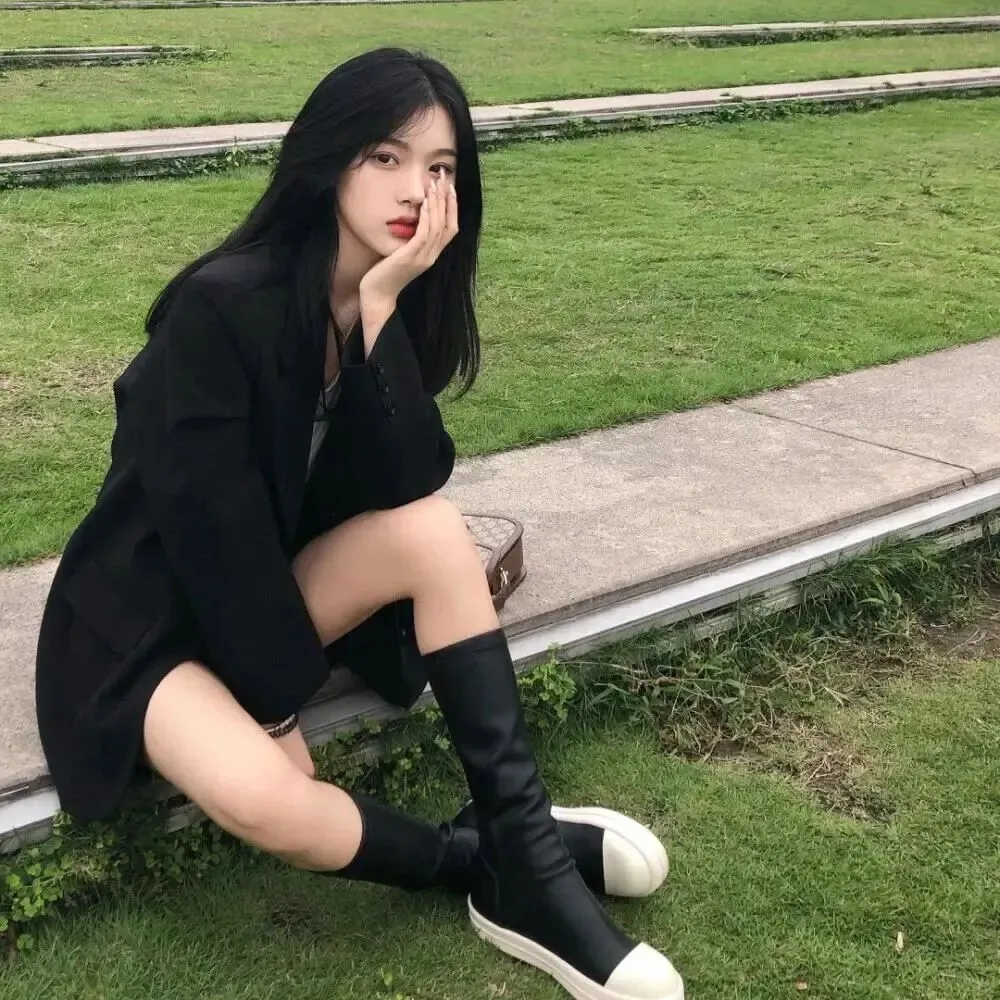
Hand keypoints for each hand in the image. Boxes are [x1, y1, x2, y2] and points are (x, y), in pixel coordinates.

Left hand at [359, 176, 458, 306]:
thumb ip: (410, 240)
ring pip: (437, 226)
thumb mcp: (401, 253)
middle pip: (448, 224)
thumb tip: (410, 220)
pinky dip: (426, 217)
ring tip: (435, 184)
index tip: (450, 188)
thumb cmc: (385, 274)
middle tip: (445, 177)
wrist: (377, 296)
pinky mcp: (411, 258)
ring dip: (438, 203)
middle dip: (448, 199)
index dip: (453, 208)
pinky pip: (423, 234)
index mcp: (432, 255)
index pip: (450, 228)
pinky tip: (425, 202)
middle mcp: (431, 256)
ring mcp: (423, 258)